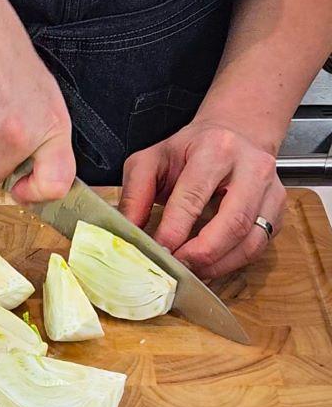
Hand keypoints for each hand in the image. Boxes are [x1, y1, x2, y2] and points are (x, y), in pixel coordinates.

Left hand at [118, 121, 284, 278]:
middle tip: (176, 269)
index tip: (157, 252)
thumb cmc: (189, 151)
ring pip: (251, 240)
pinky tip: (208, 266)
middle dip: (201, 254)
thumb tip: (127, 231)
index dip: (174, 231)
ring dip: (217, 265)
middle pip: (233, 223)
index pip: (193, 198)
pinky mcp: (278, 209)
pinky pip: (258, 246)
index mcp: (217, 150)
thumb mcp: (152, 160)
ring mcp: (271, 190)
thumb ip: (135, 193)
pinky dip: (231, 263)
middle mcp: (252, 168)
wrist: (234, 135)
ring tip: (190, 272)